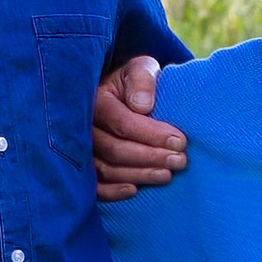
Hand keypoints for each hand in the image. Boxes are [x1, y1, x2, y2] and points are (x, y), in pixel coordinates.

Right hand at [93, 56, 188, 201]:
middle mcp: (83, 127)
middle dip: (151, 157)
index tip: (180, 141)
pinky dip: (112, 192)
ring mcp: (81, 149)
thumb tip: (142, 106)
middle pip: (115, 149)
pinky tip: (135, 190)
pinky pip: (93, 186)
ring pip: (106, 169)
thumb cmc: (133, 83)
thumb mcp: (141, 69)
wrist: (118, 96)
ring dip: (139, 174)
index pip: (123, 123)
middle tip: (180, 161)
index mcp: (96, 101)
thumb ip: (142, 80)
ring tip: (167, 175)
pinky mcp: (85, 167)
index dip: (152, 135)